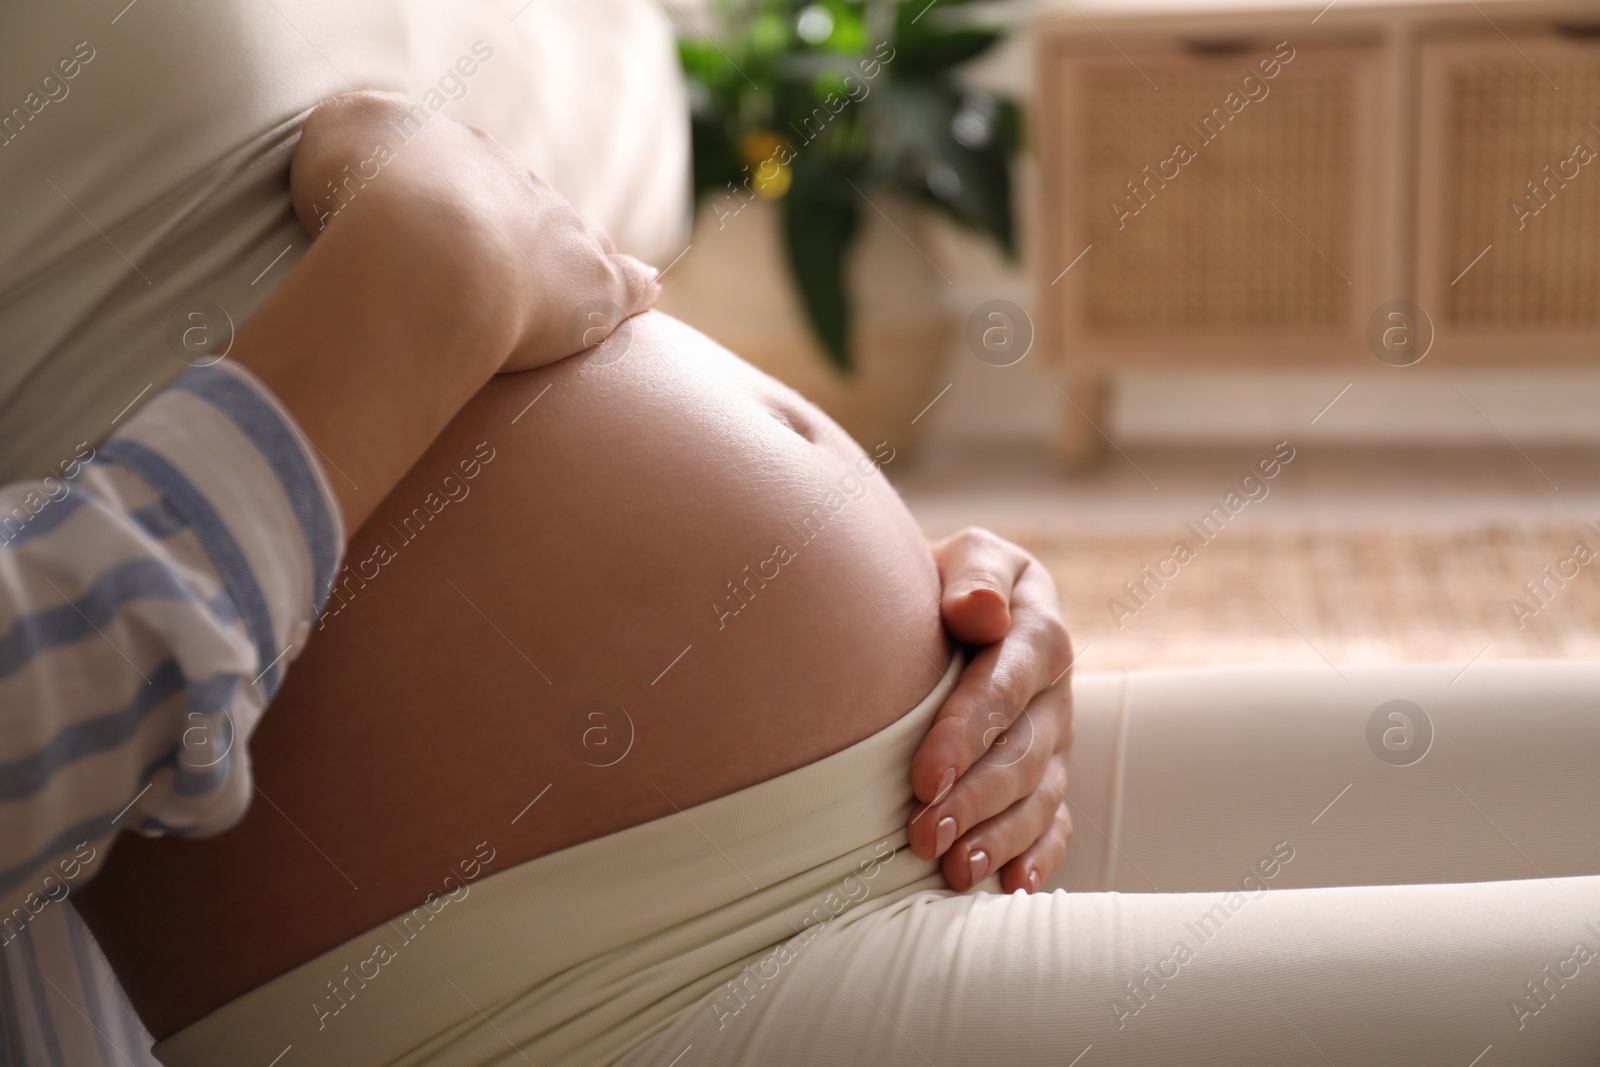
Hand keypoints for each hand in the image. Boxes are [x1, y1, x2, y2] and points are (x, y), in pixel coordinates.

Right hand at [288, 91, 658, 372]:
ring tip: (554, 288)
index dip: (438, 197)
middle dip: (500, 230)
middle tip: (470, 270)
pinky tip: (648, 289)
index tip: (420, 224)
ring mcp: (565, 234)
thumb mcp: (334, 137)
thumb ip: (352, 132)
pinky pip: (624, 283)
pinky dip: (637, 286)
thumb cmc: (367, 199)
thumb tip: (362, 144)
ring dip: (566, 259)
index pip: (458, 170)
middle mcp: (519, 183)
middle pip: (517, 203)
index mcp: (457, 150)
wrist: (424, 251)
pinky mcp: (595, 288)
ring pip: (574, 239)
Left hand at [908, 528, 1074, 892]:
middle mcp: (1055, 694)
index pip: (1005, 686)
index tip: (923, 776)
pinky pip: (1054, 822)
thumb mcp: (965, 556)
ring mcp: (1056, 741)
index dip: (966, 733)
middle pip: (1021, 754)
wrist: (960, 603)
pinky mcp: (1049, 776)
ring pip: (1038, 798)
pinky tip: (1012, 887)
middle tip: (922, 835)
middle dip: (973, 800)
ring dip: (997, 838)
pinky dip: (1037, 856)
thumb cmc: (949, 580)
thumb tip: (981, 611)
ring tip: (954, 871)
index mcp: (1037, 632)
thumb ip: (974, 575)